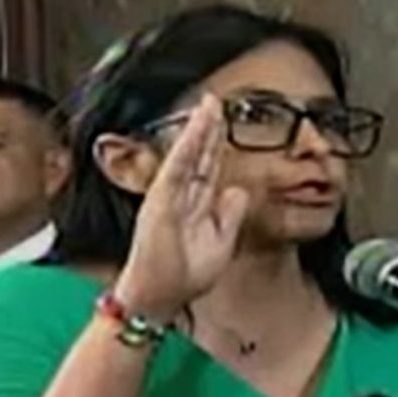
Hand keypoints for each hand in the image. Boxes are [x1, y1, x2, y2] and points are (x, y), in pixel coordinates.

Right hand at [115, 94, 249, 320]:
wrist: (162, 295)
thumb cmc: (186, 275)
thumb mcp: (222, 243)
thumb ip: (230, 216)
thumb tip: (238, 191)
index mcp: (196, 205)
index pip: (209, 167)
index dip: (216, 144)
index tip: (223, 121)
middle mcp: (181, 196)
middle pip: (199, 154)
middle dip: (208, 128)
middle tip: (216, 101)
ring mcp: (168, 196)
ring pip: (187, 155)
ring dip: (197, 129)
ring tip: (209, 105)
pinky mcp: (159, 201)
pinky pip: (175, 168)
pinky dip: (184, 148)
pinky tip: (194, 130)